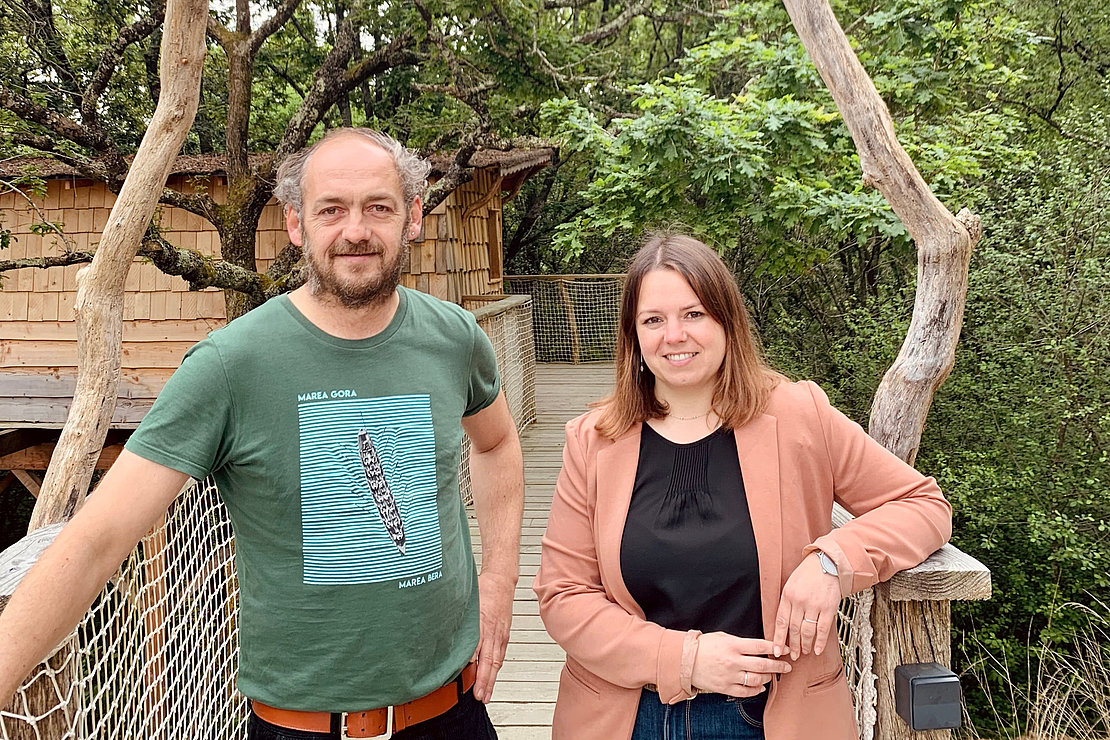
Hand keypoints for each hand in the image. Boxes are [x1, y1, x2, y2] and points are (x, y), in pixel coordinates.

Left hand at [471, 570, 515, 702]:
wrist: (501, 581)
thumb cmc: (484, 590)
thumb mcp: (468, 604)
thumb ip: (462, 624)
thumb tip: (456, 645)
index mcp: (483, 624)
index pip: (479, 652)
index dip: (475, 670)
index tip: (470, 684)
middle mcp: (494, 632)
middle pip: (489, 661)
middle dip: (485, 681)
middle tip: (480, 696)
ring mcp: (500, 634)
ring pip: (496, 661)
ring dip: (491, 679)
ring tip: (486, 694)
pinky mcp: (504, 635)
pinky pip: (500, 655)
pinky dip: (496, 669)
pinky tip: (491, 677)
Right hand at [690, 633, 791, 696]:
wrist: (685, 660)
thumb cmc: (704, 646)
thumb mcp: (723, 637)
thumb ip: (741, 642)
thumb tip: (759, 647)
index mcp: (733, 645)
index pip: (760, 646)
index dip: (776, 647)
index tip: (786, 649)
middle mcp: (733, 661)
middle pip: (763, 664)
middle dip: (778, 666)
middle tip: (787, 666)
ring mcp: (730, 676)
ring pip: (757, 680)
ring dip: (768, 678)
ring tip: (772, 675)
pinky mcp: (725, 687)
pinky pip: (746, 692)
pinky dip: (756, 690)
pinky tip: (760, 686)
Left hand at [773, 553, 841, 660]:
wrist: (827, 563)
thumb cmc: (808, 574)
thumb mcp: (791, 584)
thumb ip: (787, 602)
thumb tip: (783, 623)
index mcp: (787, 596)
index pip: (780, 621)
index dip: (778, 638)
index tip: (777, 650)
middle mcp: (799, 601)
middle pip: (794, 629)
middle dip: (793, 645)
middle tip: (793, 655)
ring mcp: (814, 605)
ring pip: (807, 631)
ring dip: (805, 645)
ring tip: (804, 652)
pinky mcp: (828, 608)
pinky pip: (823, 629)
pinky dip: (820, 642)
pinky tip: (817, 650)